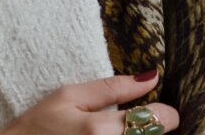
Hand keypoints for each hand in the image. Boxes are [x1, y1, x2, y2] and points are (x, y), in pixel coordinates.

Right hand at [0, 71, 178, 134]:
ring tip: (128, 130)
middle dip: (155, 129)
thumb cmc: (38, 125)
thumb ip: (113, 87)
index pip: (153, 121)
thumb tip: (151, 76)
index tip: (165, 110)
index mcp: (98, 130)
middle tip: (144, 122)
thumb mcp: (70, 97)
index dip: (166, 113)